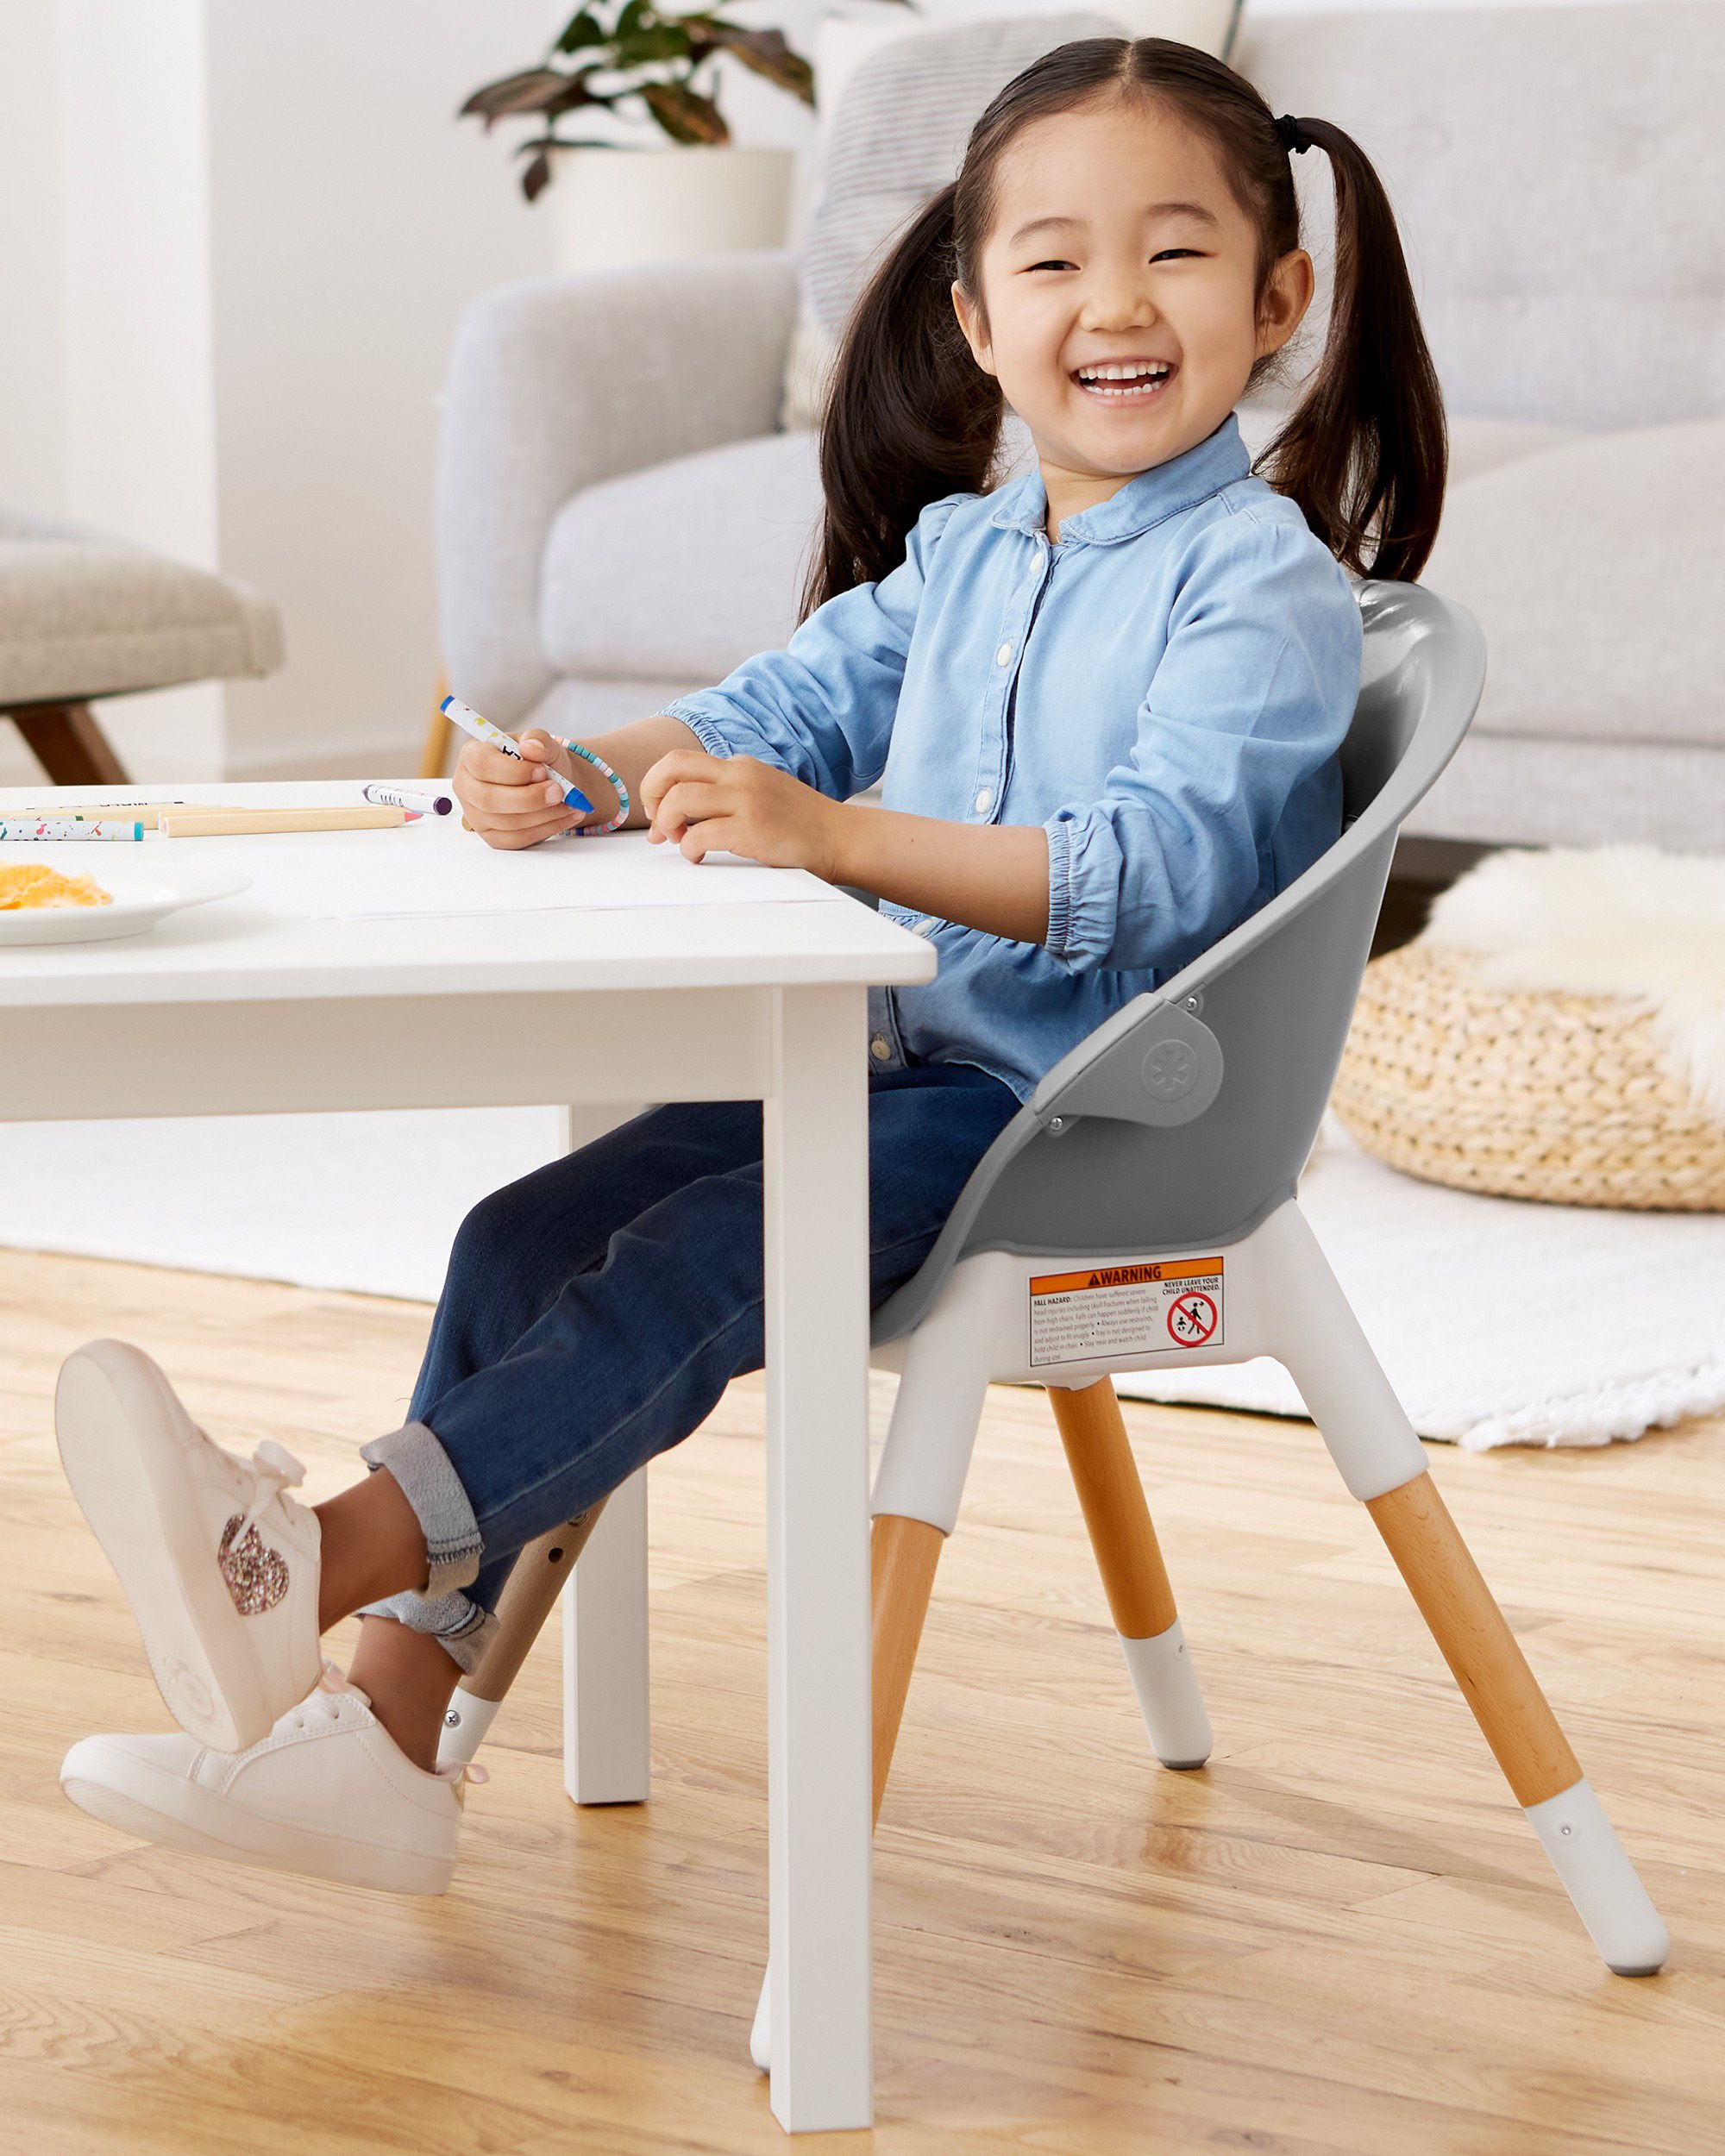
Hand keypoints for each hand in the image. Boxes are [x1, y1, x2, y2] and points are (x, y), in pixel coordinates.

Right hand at [451, 727, 611, 850]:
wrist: (551, 782)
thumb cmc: (539, 760)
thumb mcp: (542, 743)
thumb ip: (538, 739)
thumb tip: (531, 747)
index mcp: (471, 755)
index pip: (482, 765)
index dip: (513, 771)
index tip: (542, 771)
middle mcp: (467, 786)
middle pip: (489, 799)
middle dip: (529, 798)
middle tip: (559, 791)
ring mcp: (477, 815)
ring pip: (506, 822)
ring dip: (544, 814)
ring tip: (571, 802)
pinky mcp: (493, 837)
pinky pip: (518, 839)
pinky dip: (547, 828)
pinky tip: (566, 816)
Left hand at [640, 750, 842, 875]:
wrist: (842, 839)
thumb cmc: (803, 825)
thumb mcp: (762, 792)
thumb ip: (728, 794)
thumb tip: (682, 811)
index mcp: (740, 765)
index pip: (680, 761)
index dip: (657, 786)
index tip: (659, 813)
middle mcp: (740, 775)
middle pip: (671, 767)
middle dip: (650, 795)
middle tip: (658, 826)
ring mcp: (746, 800)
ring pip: (679, 798)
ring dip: (667, 823)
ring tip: (680, 842)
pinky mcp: (751, 829)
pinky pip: (698, 835)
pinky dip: (688, 849)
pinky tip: (699, 857)